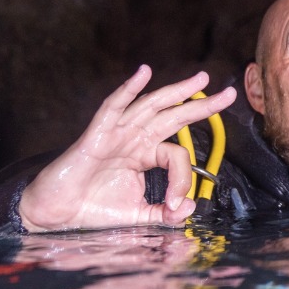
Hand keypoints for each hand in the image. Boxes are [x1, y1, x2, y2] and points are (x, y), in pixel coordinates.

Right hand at [17, 67, 235, 232]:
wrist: (58, 216)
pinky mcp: (96, 135)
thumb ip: (165, 214)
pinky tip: (144, 73)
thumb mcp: (140, 216)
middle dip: (202, 104)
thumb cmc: (93, 210)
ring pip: (151, 106)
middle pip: (173, 116)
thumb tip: (188, 210)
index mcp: (144, 155)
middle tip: (229, 93)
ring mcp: (116, 134)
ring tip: (201, 78)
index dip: (182, 180)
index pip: (177, 155)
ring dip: (177, 91)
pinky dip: (128, 89)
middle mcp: (133, 140)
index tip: (175, 205)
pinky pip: (113, 108)